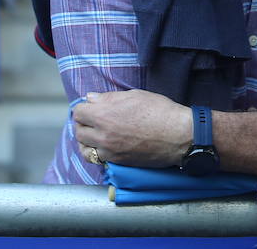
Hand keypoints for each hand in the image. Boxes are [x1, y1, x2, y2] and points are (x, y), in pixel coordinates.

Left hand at [72, 89, 191, 168]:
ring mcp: (109, 150)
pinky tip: (104, 146)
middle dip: (84, 123)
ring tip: (95, 134)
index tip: (91, 107)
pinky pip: (97, 159)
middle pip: (78, 130)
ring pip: (84, 147)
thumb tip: (91, 98)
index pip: (78, 112)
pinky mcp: (117, 162)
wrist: (178, 135)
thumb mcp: (134, 96)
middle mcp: (103, 134)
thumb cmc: (160, 111)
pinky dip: (96, 152)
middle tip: (93, 120)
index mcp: (104, 114)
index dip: (85, 108)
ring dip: (87, 140)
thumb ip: (108, 98)